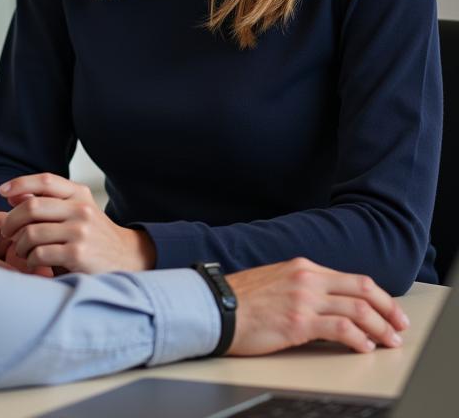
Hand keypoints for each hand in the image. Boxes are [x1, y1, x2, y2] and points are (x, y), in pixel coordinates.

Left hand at [0, 173, 155, 273]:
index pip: (45, 180)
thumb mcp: (76, 211)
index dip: (20, 183)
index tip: (2, 191)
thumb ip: (48, 201)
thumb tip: (13, 194)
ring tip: (22, 250)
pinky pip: (40, 254)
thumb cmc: (94, 235)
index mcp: (79, 194)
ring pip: (32, 233)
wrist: (128, 259)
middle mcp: (81, 209)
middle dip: (11, 220)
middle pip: (32, 207)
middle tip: (7, 232)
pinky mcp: (78, 255)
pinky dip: (30, 259)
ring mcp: (80, 232)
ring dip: (19, 244)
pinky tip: (34, 262)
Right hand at [227, 258, 409, 355]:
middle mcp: (307, 278)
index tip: (389, 311)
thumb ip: (302, 285)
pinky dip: (359, 338)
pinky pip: (341, 328)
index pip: (353, 279)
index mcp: (302, 267)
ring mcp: (303, 299)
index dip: (378, 296)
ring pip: (358, 309)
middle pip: (363, 290)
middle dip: (388, 310)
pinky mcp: (298, 322)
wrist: (214, 306)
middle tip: (399, 327)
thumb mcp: (276, 280)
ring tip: (389, 342)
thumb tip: (327, 301)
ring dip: (380, 328)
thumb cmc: (241, 299)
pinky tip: (364, 346)